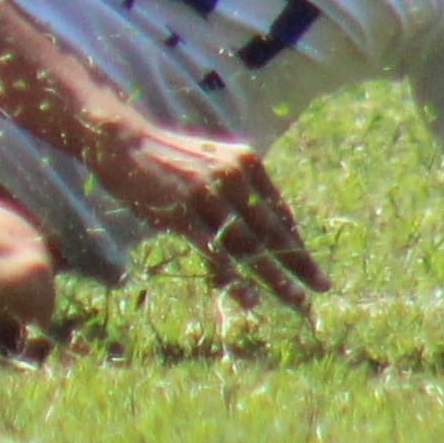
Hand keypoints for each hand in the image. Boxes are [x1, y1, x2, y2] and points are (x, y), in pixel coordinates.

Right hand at [94, 119, 327, 312]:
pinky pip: (215, 251)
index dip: (296, 243)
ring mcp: (207, 193)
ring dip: (275, 276)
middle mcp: (232, 176)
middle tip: (320, 289)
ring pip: (249, 244)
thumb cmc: (166, 158)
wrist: (122, 141)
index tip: (310, 269)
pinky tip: (250, 298)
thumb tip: (260, 227)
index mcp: (245, 162)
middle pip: (271, 230)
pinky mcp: (182, 211)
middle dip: (298, 263)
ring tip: (296, 300)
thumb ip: (236, 189)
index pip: (279, 211)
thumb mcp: (210, 164)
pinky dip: (235, 278)